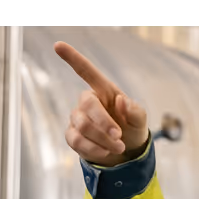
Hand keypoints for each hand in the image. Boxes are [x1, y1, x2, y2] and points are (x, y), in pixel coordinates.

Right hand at [54, 41, 149, 167]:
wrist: (126, 152)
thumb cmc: (132, 128)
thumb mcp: (140, 120)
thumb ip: (134, 111)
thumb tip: (121, 101)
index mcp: (104, 91)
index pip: (85, 71)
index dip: (72, 58)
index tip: (58, 45)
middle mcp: (88, 102)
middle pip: (87, 105)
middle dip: (104, 123)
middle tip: (119, 137)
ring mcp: (77, 119)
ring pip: (82, 126)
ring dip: (103, 140)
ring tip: (119, 147)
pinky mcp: (72, 136)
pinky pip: (77, 141)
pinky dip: (95, 149)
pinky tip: (106, 152)